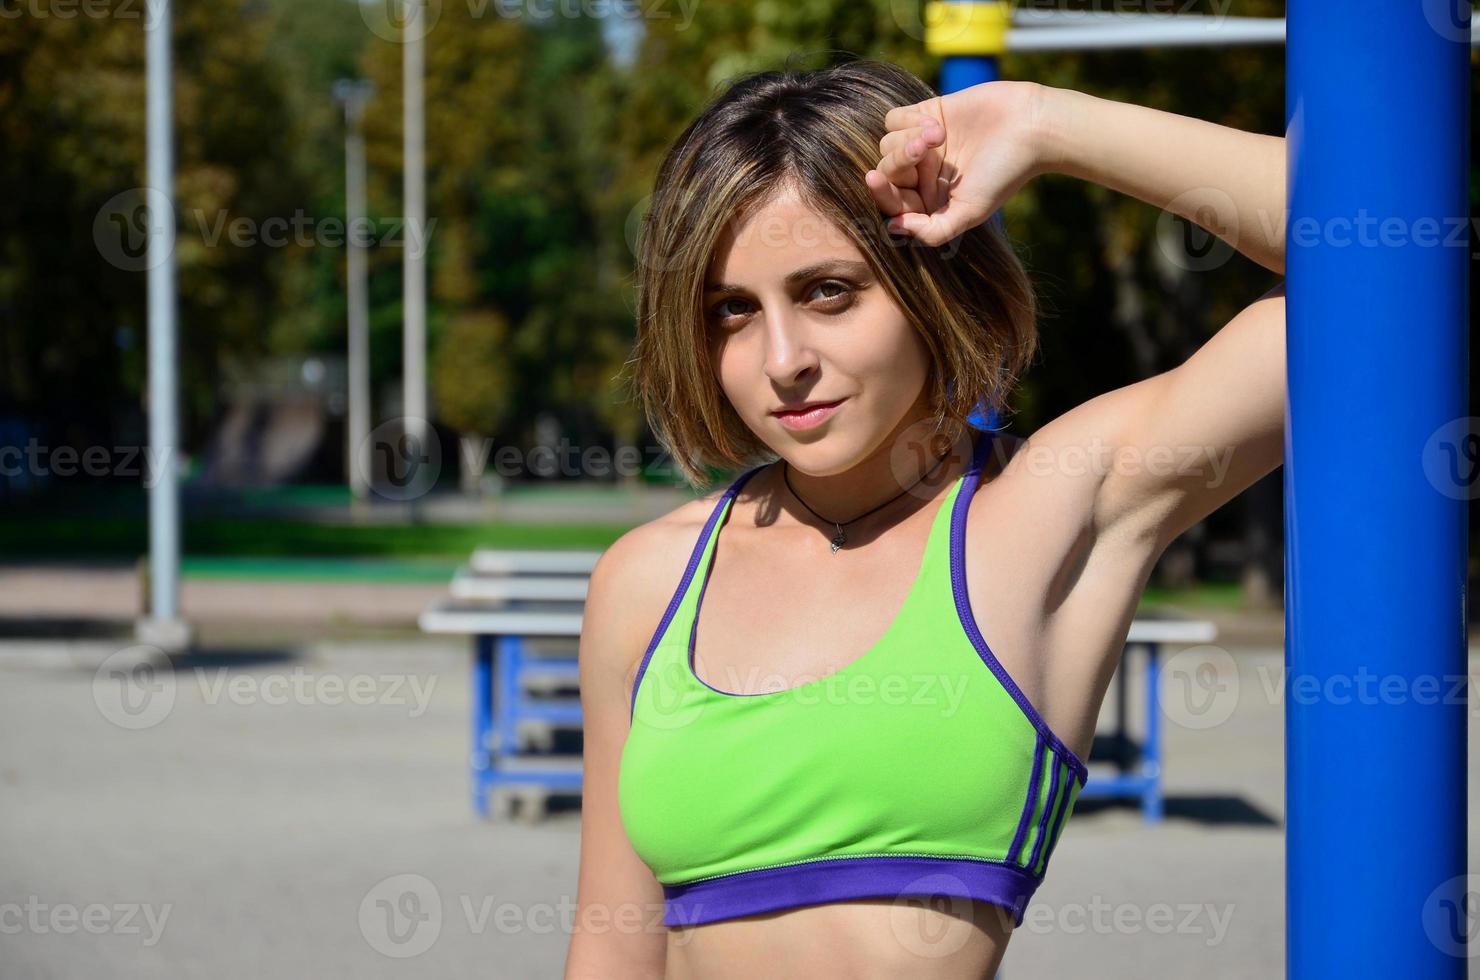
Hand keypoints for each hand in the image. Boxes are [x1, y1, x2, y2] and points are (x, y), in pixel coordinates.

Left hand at [866, 80, 1051, 246]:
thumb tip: (893, 227)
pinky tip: (937, 123)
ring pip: (887, 144)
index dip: (881, 193)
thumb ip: (932, 230)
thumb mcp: (969, 212)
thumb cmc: (1003, 174)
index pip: (892, 202)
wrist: (1029, 127)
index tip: (875, 179)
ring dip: (909, 138)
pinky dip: (909, 120)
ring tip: (941, 135)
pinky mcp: (927, 114)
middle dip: (899, 161)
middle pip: (886, 170)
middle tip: (926, 150)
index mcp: (930, 202)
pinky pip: (894, 119)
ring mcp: (922, 145)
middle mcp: (923, 175)